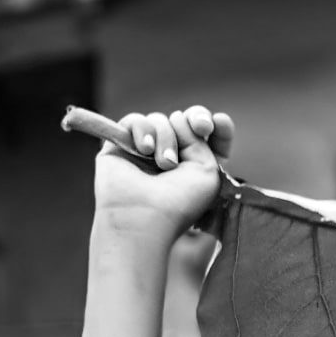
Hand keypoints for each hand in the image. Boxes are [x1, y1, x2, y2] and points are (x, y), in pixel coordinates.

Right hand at [92, 105, 234, 237]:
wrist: (145, 217)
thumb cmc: (180, 202)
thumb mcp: (207, 169)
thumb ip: (201, 139)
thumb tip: (176, 119)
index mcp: (191, 165)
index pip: (201, 131)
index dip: (207, 122)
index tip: (216, 123)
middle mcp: (167, 157)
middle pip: (181, 120)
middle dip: (192, 121)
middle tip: (200, 129)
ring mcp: (143, 153)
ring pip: (159, 120)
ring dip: (166, 137)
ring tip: (162, 163)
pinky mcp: (119, 147)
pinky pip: (134, 120)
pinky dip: (142, 129)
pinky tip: (145, 150)